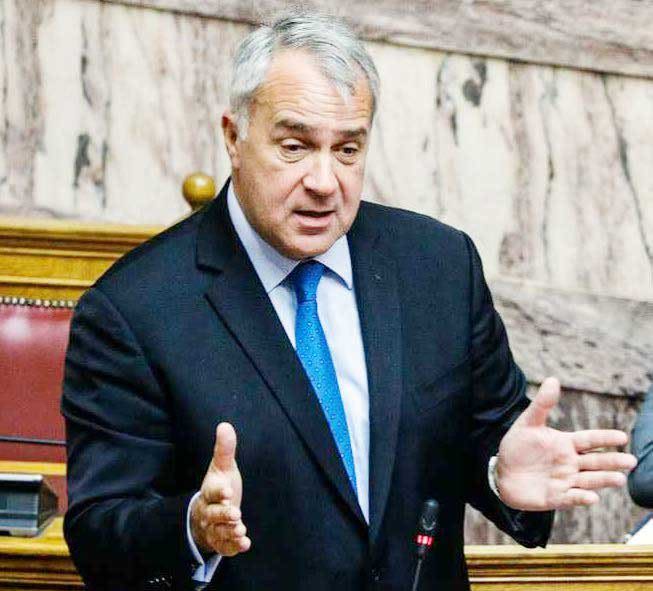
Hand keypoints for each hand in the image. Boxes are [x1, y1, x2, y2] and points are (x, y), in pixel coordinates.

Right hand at [190, 422, 250, 555]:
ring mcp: (214, 528)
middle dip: (224, 515)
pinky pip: (225, 547)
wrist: (208, 512)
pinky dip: (234, 546)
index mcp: (210, 491)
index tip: (228, 491)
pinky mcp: (221, 542)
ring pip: (219, 532)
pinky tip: (245, 543)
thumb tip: (224, 425)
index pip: (212, 491)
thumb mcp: (222, 467)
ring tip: (240, 529)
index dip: (219, 492)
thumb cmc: (219, 486)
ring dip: (229, 531)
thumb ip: (225, 449)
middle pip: (214, 514)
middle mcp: (209, 511)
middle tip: (236, 514)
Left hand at [496, 377, 636, 510]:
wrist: (502, 473)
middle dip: (613, 461)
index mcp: (566, 444)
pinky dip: (582, 498)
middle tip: (631, 461)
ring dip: (604, 480)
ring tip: (620, 479)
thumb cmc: (517, 447)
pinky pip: (572, 498)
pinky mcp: (556, 497)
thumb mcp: (527, 424)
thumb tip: (553, 379)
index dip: (605, 438)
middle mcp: (570, 463)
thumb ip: (542, 405)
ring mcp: (565, 481)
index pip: (590, 440)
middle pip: (596, 461)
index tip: (622, 437)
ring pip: (589, 480)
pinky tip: (592, 497)